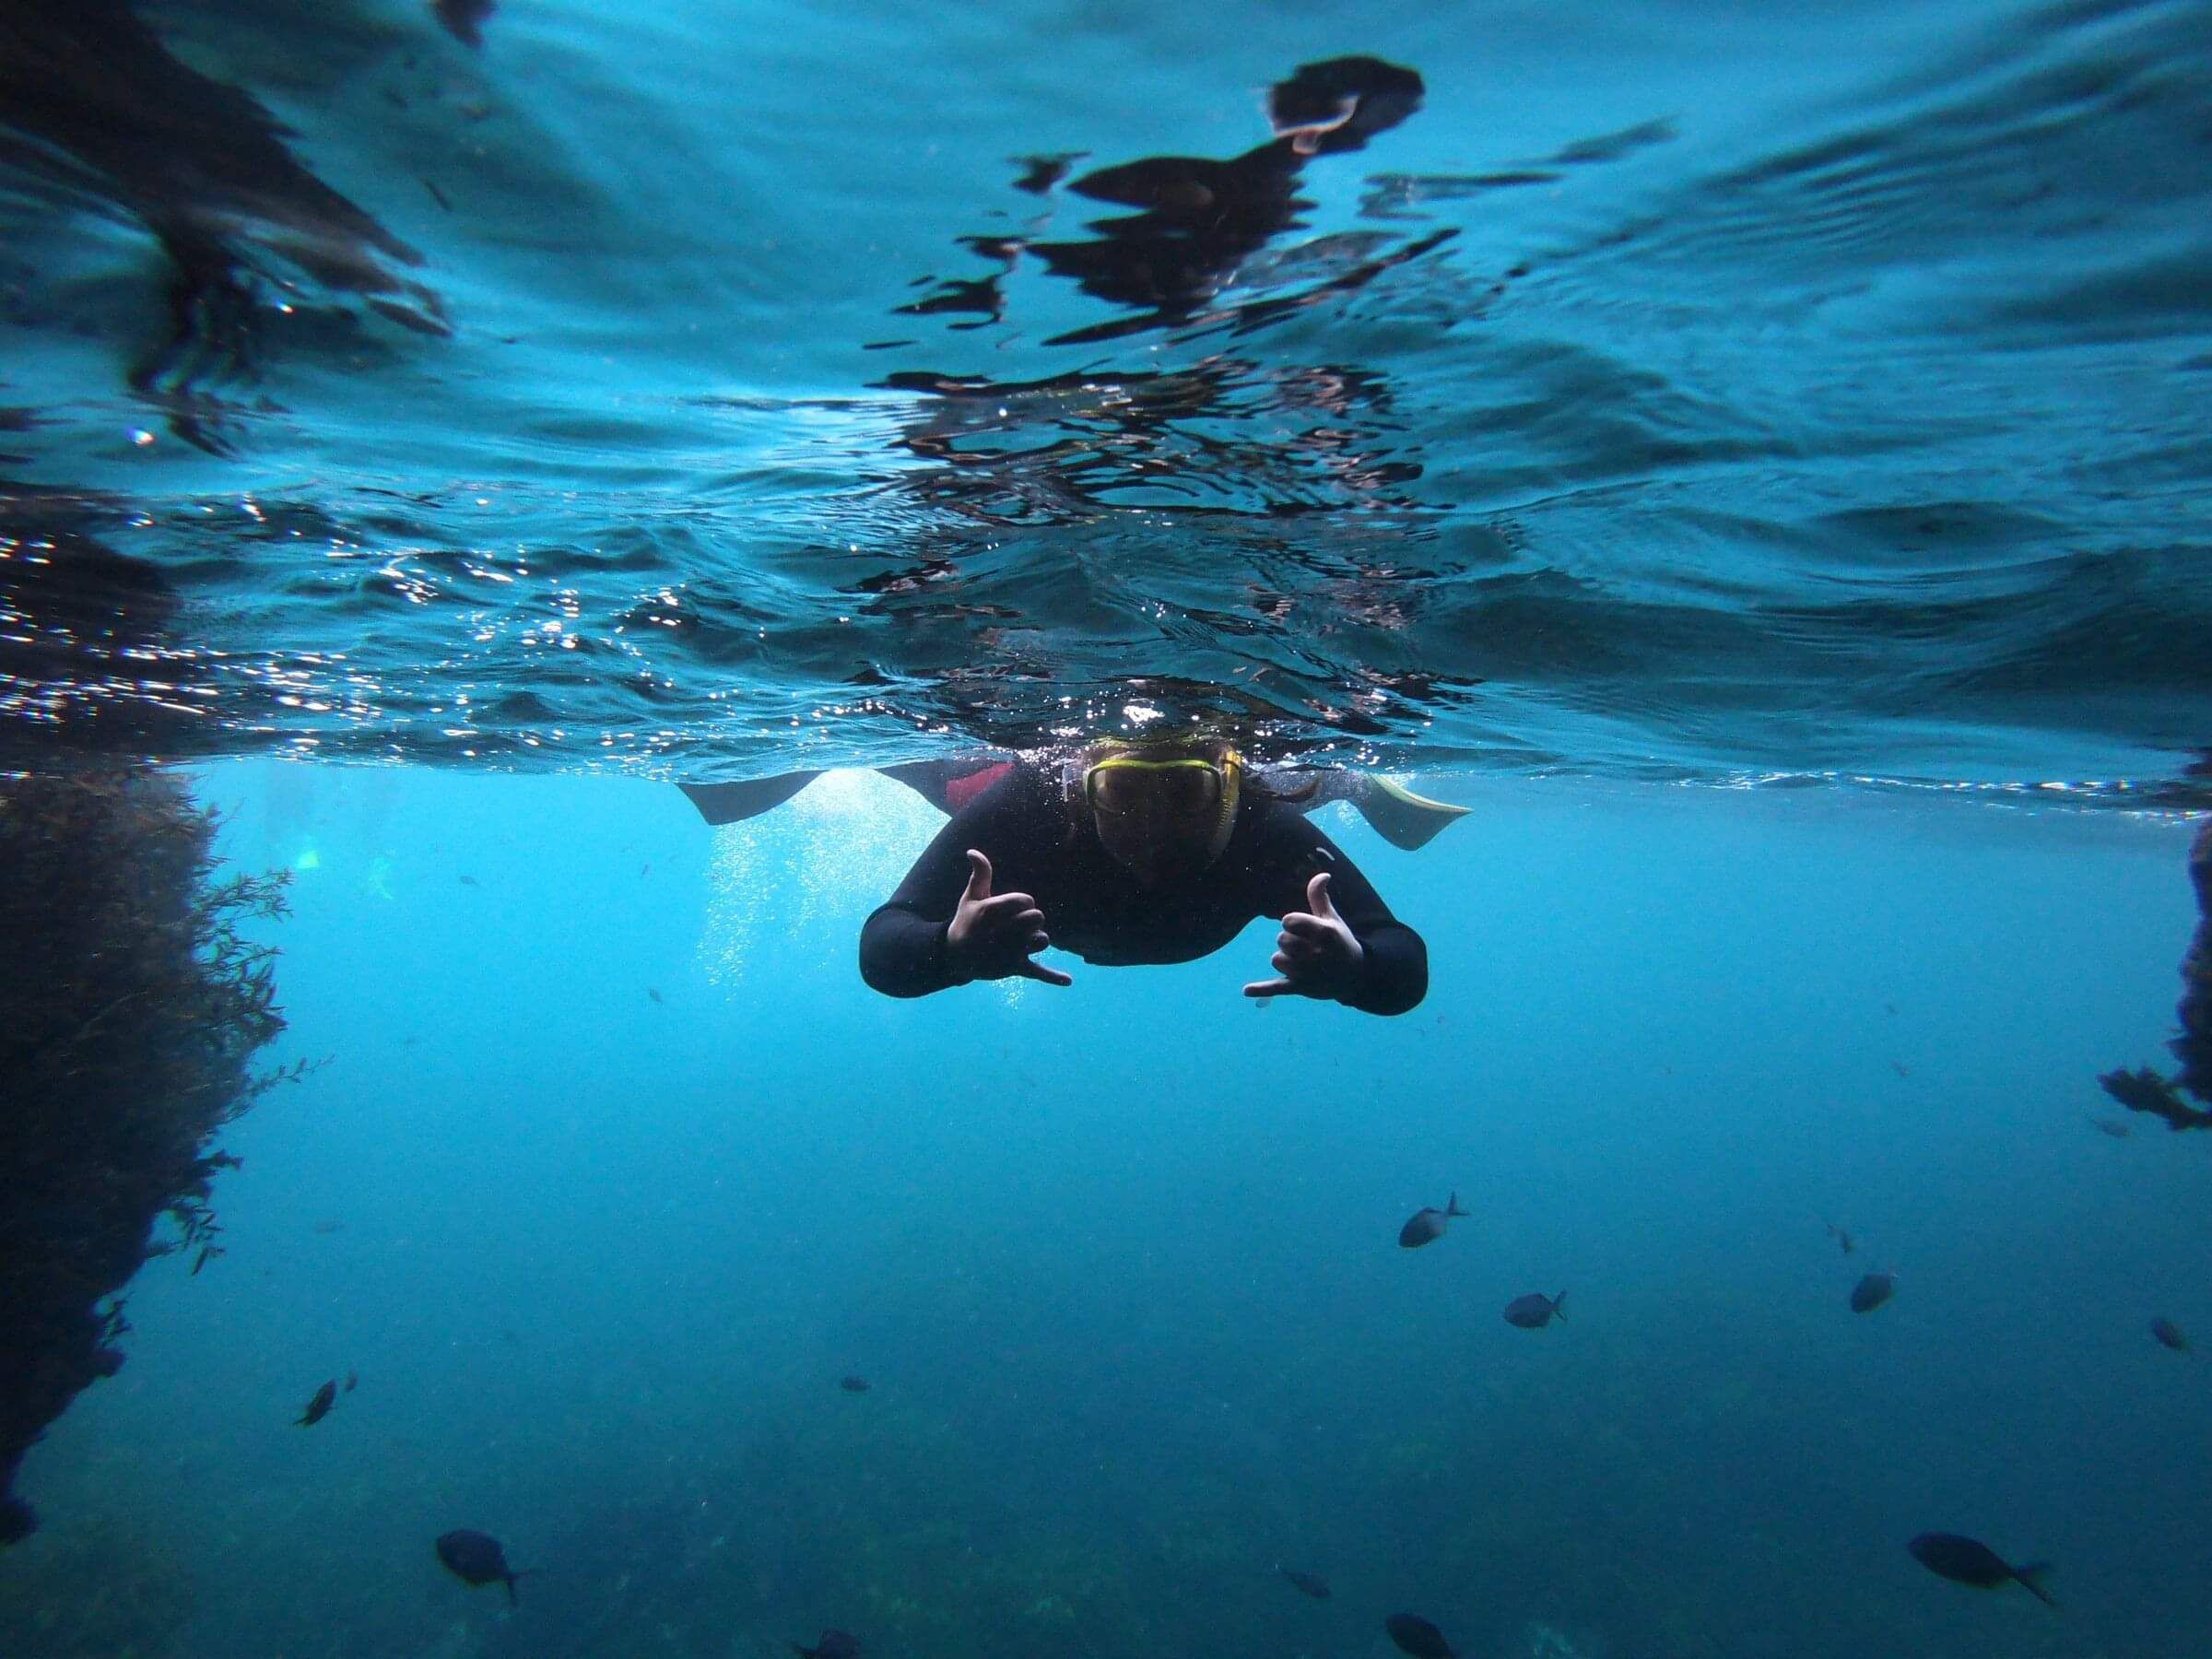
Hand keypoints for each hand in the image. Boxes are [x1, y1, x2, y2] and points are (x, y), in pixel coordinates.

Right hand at [946, 850, 1071, 986]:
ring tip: (1022, 940)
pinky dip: (1052, 977)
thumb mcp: (970, 897)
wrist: (954, 955)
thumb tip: (972, 851)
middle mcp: (1002, 932)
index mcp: (992, 911)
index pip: (1026, 900)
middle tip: (1017, 924)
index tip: (1010, 908)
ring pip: (1042, 940)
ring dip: (1037, 939)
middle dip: (1032, 919)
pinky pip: (1037, 972)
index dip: (1023, 902)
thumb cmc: (966, 921)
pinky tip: (1068, 981)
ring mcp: (1009, 952)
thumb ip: (980, 873)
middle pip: (1038, 917)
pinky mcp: (1014, 968)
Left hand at [1243, 871, 1364, 1000]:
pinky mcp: (1300, 988)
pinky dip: (1261, 989)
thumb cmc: (1341, 942)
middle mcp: (1315, 953)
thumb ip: (1320, 897)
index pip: (1288, 921)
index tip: (1304, 928)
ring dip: (1285, 960)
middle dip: (1289, 942)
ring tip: (1303, 962)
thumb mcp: (1332, 919)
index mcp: (1323, 933)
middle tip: (1306, 947)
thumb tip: (1322, 875)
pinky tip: (1246, 990)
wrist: (1355, 975)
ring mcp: (1307, 972)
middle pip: (1281, 940)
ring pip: (1277, 960)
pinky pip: (1276, 987)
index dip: (1292, 923)